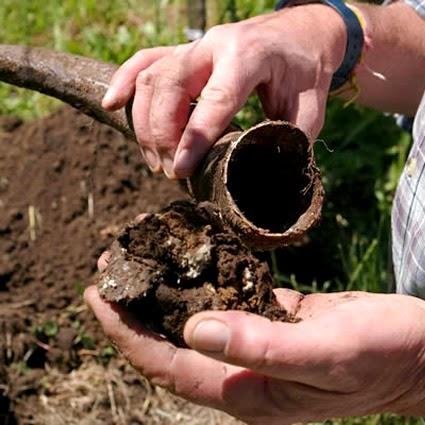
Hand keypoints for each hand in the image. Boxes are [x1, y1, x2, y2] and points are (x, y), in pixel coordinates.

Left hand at [85, 253, 424, 423]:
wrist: (417, 350)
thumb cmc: (382, 356)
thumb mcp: (326, 353)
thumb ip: (262, 346)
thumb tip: (195, 328)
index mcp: (247, 391)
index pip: (168, 365)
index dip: (127, 334)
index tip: (99, 297)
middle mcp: (243, 371)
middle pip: (172, 342)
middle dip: (135, 308)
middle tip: (111, 267)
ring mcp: (256, 344)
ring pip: (195, 318)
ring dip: (165, 290)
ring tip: (141, 257)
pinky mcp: (272, 319)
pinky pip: (226, 298)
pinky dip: (203, 279)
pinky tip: (192, 256)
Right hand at [102, 5, 345, 178]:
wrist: (298, 33)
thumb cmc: (305, 71)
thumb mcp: (309, 108)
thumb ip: (289, 142)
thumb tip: (268, 178)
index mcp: (248, 57)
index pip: (214, 101)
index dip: (193, 139)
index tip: (180, 171)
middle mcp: (214, 46)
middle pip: (170, 87)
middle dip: (162, 134)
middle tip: (169, 172)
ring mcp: (194, 46)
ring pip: (152, 78)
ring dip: (145, 123)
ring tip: (154, 160)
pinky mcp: (184, 51)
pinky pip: (145, 60)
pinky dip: (125, 81)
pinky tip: (113, 104)